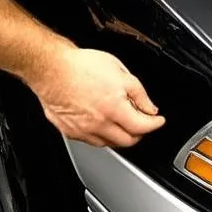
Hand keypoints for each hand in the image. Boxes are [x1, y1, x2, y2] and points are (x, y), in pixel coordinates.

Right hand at [30, 47, 165, 147]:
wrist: (52, 69)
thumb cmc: (82, 67)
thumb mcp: (120, 72)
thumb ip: (139, 93)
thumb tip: (150, 108)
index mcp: (114, 108)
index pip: (142, 127)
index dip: (154, 124)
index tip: (158, 121)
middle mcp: (99, 124)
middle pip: (127, 141)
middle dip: (140, 133)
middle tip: (143, 123)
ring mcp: (83, 130)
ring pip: (109, 144)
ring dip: (121, 137)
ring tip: (124, 124)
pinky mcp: (70, 131)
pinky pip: (91, 141)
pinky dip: (102, 137)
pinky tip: (104, 125)